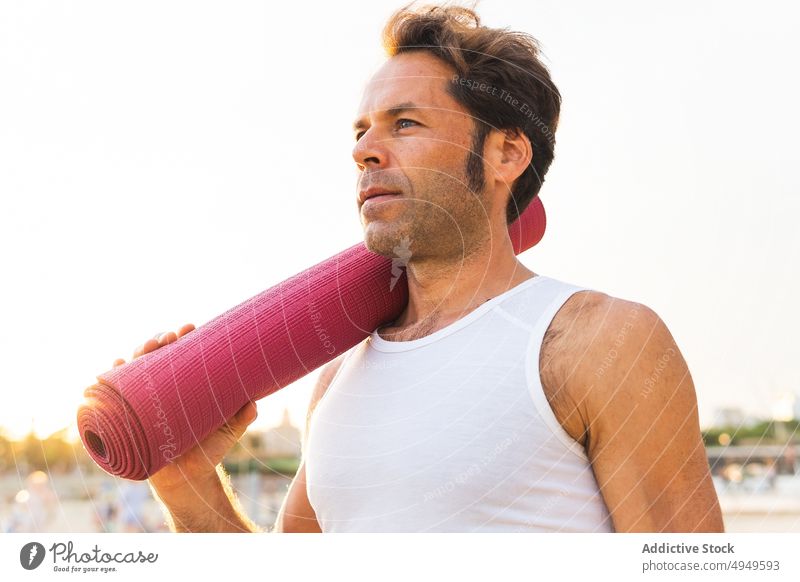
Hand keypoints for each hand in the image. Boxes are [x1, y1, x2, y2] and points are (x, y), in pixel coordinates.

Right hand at [112, 323, 257, 500]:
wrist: (187, 479)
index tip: (190, 327)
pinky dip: (114, 376)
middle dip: (161, 340)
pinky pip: (118, 393)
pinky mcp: (130, 415)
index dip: (186, 337)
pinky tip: (117, 364)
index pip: (185, 353)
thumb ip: (242, 417)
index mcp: (188, 384)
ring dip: (139, 353)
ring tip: (147, 347)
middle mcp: (165, 388)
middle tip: (170, 337)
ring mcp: (146, 400)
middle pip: (158, 355)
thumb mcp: (229, 431)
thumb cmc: (209, 450)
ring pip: (137, 368)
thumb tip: (253, 404)